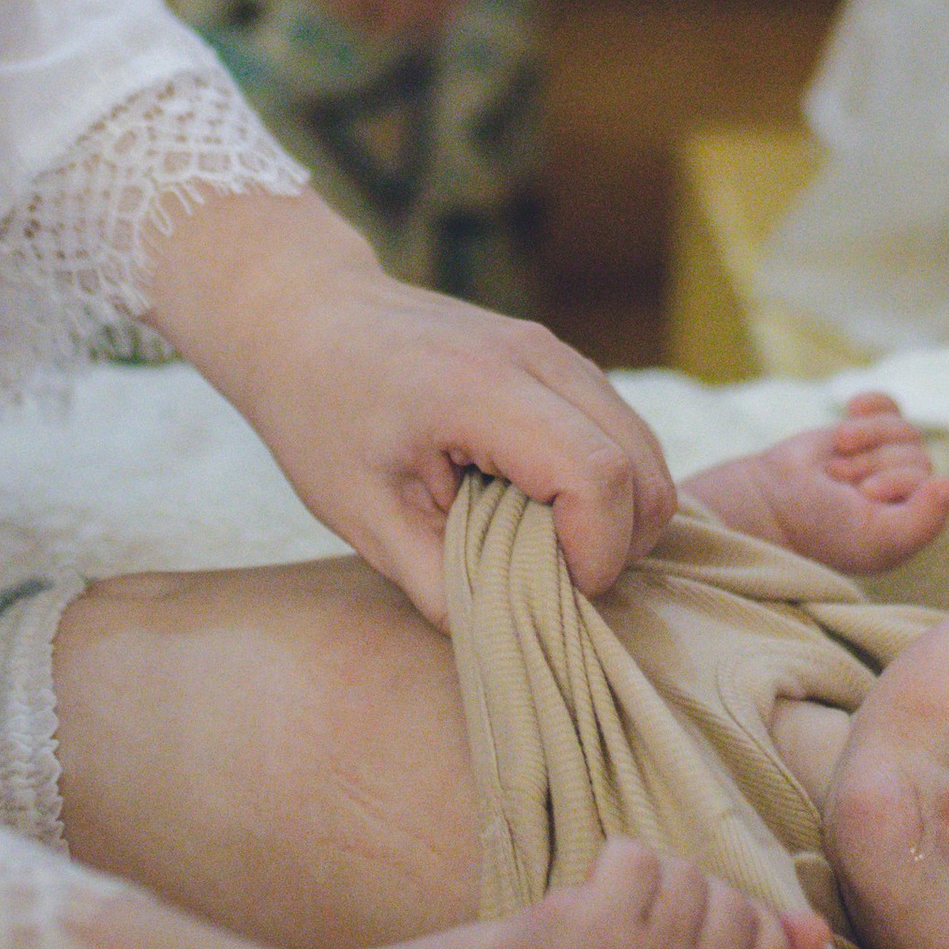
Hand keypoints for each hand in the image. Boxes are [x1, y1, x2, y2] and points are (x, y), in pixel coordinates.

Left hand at [146, 186, 673, 619]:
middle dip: (619, 543)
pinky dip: (607, 482)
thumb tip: (506, 632)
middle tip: (552, 579)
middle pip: (642, 464)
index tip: (549, 588)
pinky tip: (539, 506)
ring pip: (643, 446)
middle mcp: (534, 356)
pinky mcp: (556, 358)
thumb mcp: (360, 514)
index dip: (594, 552)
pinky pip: (619, 429)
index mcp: (479, 388)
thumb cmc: (320, 412)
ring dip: (618, 513)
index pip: (597, 475)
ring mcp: (552, 349)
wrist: (305, 316)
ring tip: (543, 545)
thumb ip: (436, 583)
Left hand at [482, 840, 829, 948]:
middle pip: (728, 898)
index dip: (727, 925)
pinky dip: (606, 867)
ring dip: (642, 888)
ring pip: (682, 874)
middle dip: (681, 903)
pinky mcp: (599, 933)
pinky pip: (636, 856)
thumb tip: (818, 929)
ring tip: (610, 932)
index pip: (771, 941)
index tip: (682, 947)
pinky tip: (584, 910)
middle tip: (636, 942)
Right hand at [691, 395, 948, 575]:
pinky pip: (888, 406)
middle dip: (872, 464)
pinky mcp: (864, 433)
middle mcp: (908, 490)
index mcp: (916, 521)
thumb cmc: (824, 530)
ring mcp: (887, 458)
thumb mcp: (878, 537)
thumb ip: (922, 521)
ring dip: (865, 439)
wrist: (772, 505)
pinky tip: (851, 408)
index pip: (931, 483)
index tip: (860, 499)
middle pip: (916, 454)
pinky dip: (872, 405)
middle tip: (839, 485)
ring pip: (902, 428)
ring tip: (835, 462)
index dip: (893, 482)